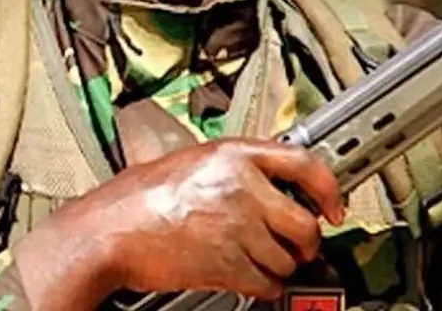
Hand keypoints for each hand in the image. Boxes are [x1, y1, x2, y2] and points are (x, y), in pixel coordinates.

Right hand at [14, 139, 343, 309]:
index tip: (334, 206)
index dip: (329, 189)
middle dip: (302, 242)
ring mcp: (237, 226)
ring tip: (251, 260)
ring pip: (289, 258)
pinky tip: (242, 277)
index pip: (305, 163)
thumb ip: (231, 170)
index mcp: (231, 155)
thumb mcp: (186, 164)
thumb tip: (268, 185)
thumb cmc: (134, 200)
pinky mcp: (230, 263)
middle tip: (290, 246)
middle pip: (306, 223)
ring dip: (276, 266)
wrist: (108, 231)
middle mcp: (241, 187)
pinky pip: (268, 283)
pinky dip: (261, 287)